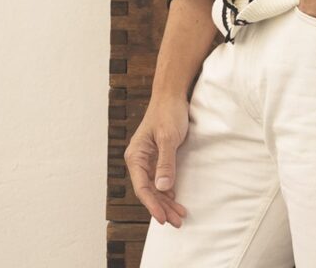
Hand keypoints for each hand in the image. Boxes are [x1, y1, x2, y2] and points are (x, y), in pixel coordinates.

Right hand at [124, 94, 190, 227]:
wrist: (172, 94)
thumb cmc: (168, 112)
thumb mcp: (168, 137)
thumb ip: (165, 162)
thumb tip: (163, 188)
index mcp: (136, 156)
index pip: (142, 187)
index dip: (152, 205)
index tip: (163, 218)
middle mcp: (139, 160)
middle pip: (149, 191)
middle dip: (162, 207)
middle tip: (177, 221)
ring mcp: (149, 159)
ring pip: (156, 187)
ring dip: (167, 201)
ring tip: (179, 216)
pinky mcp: (159, 156)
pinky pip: (161, 179)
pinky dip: (169, 190)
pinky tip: (176, 199)